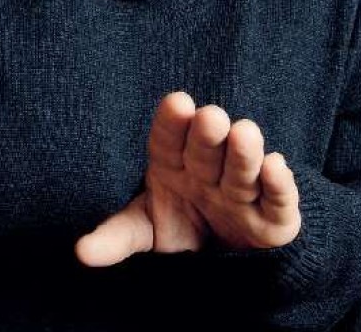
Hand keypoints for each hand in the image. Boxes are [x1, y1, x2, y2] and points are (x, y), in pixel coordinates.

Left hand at [75, 92, 301, 266]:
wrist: (228, 257)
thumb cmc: (180, 228)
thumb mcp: (146, 231)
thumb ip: (116, 237)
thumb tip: (81, 252)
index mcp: (174, 166)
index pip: (169, 141)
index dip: (172, 124)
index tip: (177, 102)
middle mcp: (210, 173)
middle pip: (208, 152)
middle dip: (209, 135)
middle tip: (210, 117)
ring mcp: (242, 193)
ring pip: (243, 170)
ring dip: (244, 152)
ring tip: (244, 132)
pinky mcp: (274, 219)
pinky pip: (279, 200)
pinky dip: (279, 184)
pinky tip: (276, 165)